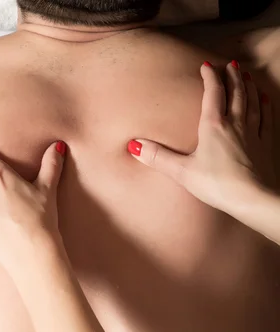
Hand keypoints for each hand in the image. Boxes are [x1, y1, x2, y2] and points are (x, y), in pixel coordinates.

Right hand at [127, 61, 275, 214]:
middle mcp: (235, 124)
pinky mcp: (264, 146)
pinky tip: (265, 99)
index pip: (213, 93)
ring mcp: (253, 134)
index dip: (209, 77)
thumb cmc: (217, 185)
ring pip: (252, 102)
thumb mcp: (182, 172)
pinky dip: (265, 106)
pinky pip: (265, 119)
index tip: (206, 66)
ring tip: (246, 76)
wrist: (251, 199)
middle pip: (235, 93)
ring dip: (248, 87)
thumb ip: (159, 157)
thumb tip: (133, 146)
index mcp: (214, 126)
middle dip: (232, 76)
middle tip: (231, 64)